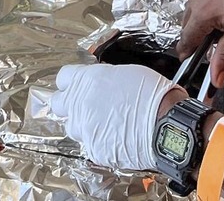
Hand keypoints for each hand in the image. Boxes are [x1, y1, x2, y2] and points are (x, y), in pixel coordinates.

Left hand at [51, 62, 174, 169]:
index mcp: (87, 80)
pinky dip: (100, 142)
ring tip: (103, 124)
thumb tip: (100, 84)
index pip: (63, 77)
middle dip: (69, 105)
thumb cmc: (152, 95)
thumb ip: (103, 79)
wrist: (164, 123)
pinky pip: (90, 145)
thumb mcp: (126, 73)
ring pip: (73, 127)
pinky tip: (115, 138)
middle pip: (59, 104)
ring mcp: (85, 129)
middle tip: (84, 106)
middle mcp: (80, 104)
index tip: (75, 84)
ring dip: (84, 125)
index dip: (70, 82)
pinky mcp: (94, 149)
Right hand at [179, 0, 223, 86]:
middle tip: (215, 40)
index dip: (186, 52)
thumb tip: (215, 77)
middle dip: (197, 35)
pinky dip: (207, 3)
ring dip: (203, 18)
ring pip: (193, 9)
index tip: (186, 58)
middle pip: (188, 25)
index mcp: (201, 15)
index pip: (186, 40)